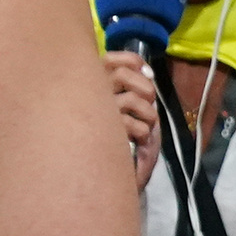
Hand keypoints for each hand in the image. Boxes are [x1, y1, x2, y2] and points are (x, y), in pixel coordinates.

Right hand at [104, 48, 161, 188]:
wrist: (102, 176)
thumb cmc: (117, 141)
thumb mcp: (126, 109)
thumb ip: (129, 89)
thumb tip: (146, 73)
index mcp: (91, 86)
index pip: (111, 59)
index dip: (134, 61)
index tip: (148, 75)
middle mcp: (87, 96)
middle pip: (120, 73)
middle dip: (145, 87)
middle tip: (148, 103)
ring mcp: (93, 115)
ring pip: (130, 98)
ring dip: (148, 113)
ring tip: (147, 126)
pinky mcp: (103, 136)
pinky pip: (131, 124)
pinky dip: (143, 131)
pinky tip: (139, 140)